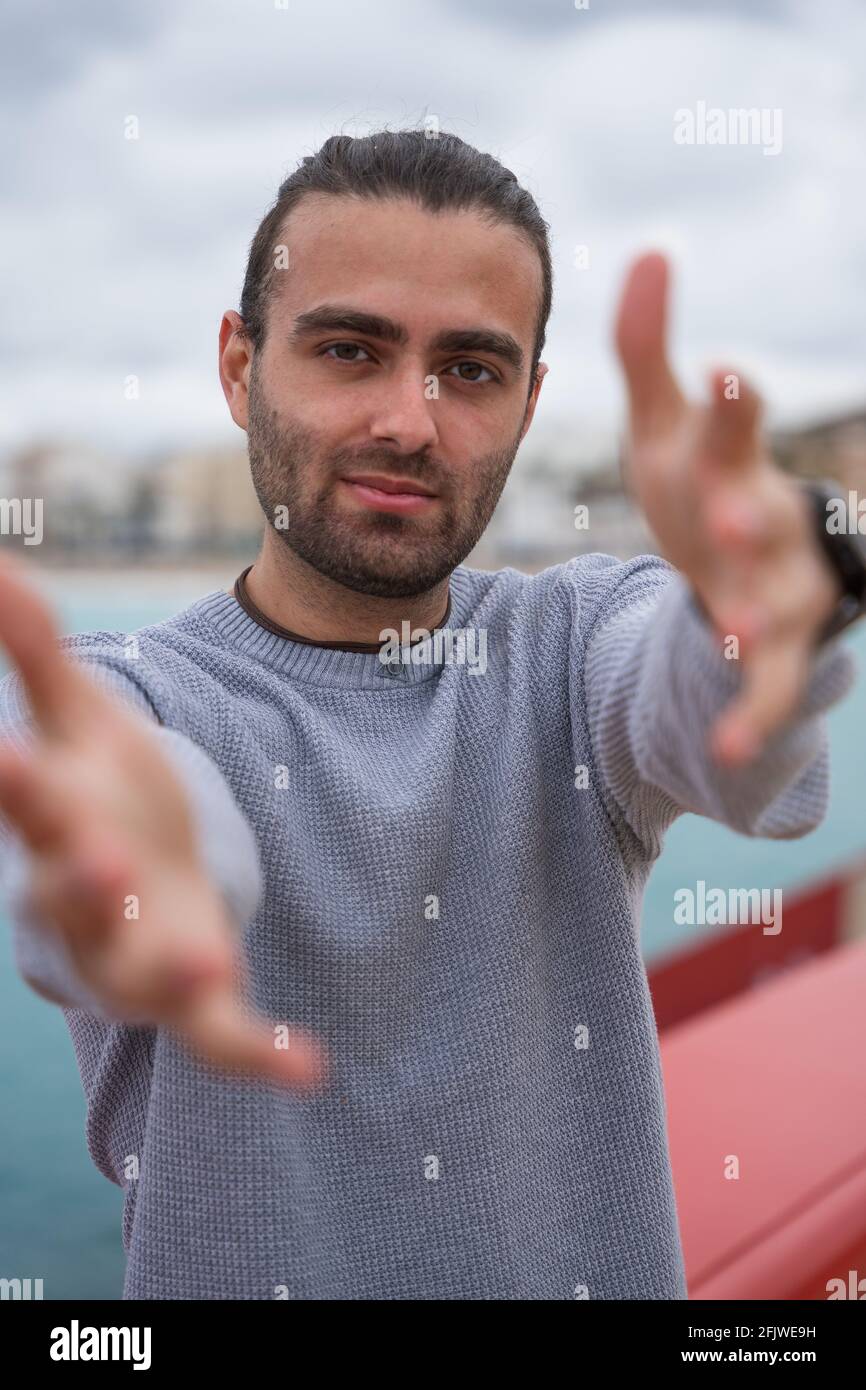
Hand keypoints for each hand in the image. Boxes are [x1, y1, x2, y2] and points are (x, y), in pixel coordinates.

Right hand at [0, 555, 325, 1088]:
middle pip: (72, 898)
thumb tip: (1, 562)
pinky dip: (256, 1054)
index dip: (15, 784)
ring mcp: (138, 954)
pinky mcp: (195, 994)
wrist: (132, 878)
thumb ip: (39, 652)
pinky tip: (308, 1068)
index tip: (6, 754)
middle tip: (96, 860)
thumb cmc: (100, 794)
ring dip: (165, 974)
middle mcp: (88, 899)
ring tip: (198, 968)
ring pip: (138, 978)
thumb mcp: (81, 721)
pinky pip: (219, 1038)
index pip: (28, 803)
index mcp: (58, 824)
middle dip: (81, 882)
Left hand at [614, 252, 842, 766]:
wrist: (730, 560)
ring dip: (760, 616)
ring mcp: (772, 589)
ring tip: (737, 631)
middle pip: (762, 516)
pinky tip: (725, 748)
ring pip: (778, 603)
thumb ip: (648, 349)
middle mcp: (760, 521)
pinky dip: (750, 716)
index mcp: (727, 460)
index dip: (736, 406)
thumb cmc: (696, 480)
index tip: (730, 371)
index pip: (732, 428)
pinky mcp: (771, 653)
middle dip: (748, 515)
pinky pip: (767, 687)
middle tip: (729, 515)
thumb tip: (650, 248)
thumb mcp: (664, 423)